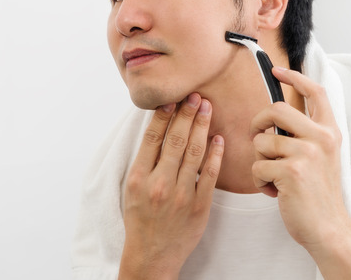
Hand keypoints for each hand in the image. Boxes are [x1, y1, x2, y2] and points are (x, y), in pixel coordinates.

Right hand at [119, 93, 223, 279]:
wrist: (151, 254)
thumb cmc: (140, 219)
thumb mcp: (132, 188)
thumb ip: (144, 161)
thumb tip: (157, 130)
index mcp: (138, 177)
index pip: (152, 138)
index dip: (163, 115)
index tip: (172, 99)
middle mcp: (159, 183)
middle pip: (175, 140)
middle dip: (187, 114)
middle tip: (195, 95)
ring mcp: (181, 194)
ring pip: (194, 152)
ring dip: (201, 127)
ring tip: (207, 108)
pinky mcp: (199, 206)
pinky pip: (210, 174)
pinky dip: (215, 154)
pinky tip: (218, 138)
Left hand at [250, 67, 350, 278]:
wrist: (328, 228)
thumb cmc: (317, 193)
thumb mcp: (320, 157)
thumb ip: (303, 134)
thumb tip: (273, 114)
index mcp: (329, 132)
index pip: (315, 92)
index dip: (294, 77)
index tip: (276, 70)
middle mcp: (321, 138)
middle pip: (275, 108)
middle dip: (257, 123)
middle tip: (260, 140)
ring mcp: (307, 153)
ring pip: (260, 140)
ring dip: (260, 161)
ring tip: (276, 177)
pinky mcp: (291, 170)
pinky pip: (257, 166)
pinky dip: (259, 181)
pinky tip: (276, 191)